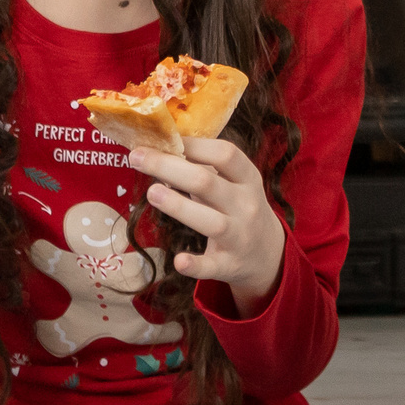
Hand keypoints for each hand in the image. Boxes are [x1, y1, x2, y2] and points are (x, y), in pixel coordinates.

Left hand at [130, 137, 285, 310]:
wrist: (267, 253)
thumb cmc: (239, 207)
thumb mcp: (234, 183)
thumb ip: (203, 168)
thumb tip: (159, 148)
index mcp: (248, 178)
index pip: (226, 154)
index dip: (193, 145)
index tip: (163, 138)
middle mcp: (246, 205)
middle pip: (207, 183)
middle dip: (169, 167)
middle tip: (136, 157)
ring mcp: (239, 236)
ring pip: (210, 222)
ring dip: (179, 207)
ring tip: (151, 193)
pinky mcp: (229, 264)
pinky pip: (211, 266)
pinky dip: (195, 265)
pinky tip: (178, 260)